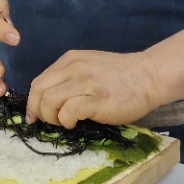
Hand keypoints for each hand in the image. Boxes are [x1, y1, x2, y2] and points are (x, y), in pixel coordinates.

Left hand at [26, 49, 159, 127]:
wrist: (149, 76)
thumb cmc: (121, 76)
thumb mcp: (89, 67)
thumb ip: (70, 77)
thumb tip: (49, 99)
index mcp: (70, 60)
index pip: (39, 81)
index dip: (33, 101)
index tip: (36, 116)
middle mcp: (74, 68)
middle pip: (39, 91)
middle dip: (38, 110)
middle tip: (50, 122)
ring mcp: (85, 83)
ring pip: (49, 101)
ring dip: (52, 117)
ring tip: (65, 122)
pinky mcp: (97, 100)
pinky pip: (68, 111)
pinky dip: (66, 121)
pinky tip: (75, 123)